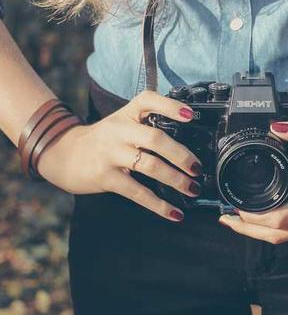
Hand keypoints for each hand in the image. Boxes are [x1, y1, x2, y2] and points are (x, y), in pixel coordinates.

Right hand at [37, 90, 202, 221]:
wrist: (63, 154)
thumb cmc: (103, 139)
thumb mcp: (122, 122)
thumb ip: (147, 124)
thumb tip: (187, 143)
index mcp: (127, 114)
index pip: (148, 100)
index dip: (171, 106)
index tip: (191, 116)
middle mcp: (119, 131)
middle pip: (155, 138)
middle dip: (181, 155)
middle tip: (197, 168)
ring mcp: (111, 153)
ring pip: (150, 166)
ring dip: (176, 180)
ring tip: (192, 189)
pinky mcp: (106, 177)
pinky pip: (138, 192)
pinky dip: (159, 205)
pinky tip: (175, 213)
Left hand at [218, 120, 287, 242]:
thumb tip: (277, 127)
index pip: (281, 219)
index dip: (255, 218)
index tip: (234, 208)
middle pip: (281, 235)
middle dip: (251, 231)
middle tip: (226, 220)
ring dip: (266, 231)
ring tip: (242, 220)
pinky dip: (284, 227)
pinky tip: (272, 216)